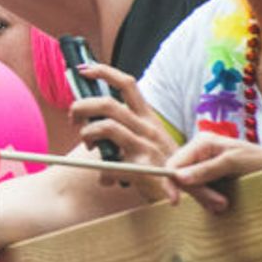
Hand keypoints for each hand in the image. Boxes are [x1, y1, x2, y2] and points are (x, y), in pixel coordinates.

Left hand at [68, 62, 176, 200]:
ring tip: (88, 144)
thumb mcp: (146, 141)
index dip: (104, 72)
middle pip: (108, 104)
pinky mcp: (144, 167)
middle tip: (74, 118)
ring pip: (106, 126)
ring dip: (87, 133)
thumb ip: (121, 130)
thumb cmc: (160, 167)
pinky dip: (102, 171)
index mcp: (147, 118)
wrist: (187, 193)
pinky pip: (111, 162)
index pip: (127, 84)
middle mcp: (148, 128)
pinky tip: (105, 180)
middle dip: (82, 106)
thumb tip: (88, 122)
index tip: (83, 69)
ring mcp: (146, 146)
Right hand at [161, 136, 261, 213]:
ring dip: (206, 199)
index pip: (174, 162)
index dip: (171, 182)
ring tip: (225, 205)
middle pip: (181, 177)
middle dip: (198, 193)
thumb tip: (178, 178)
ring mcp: (205, 165)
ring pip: (190, 187)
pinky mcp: (211, 178)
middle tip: (220, 205)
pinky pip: (201, 191)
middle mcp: (200, 152)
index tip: (176, 201)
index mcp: (202, 142)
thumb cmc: (261, 161)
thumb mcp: (232, 163)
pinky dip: (209, 200)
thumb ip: (206, 170)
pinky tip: (222, 204)